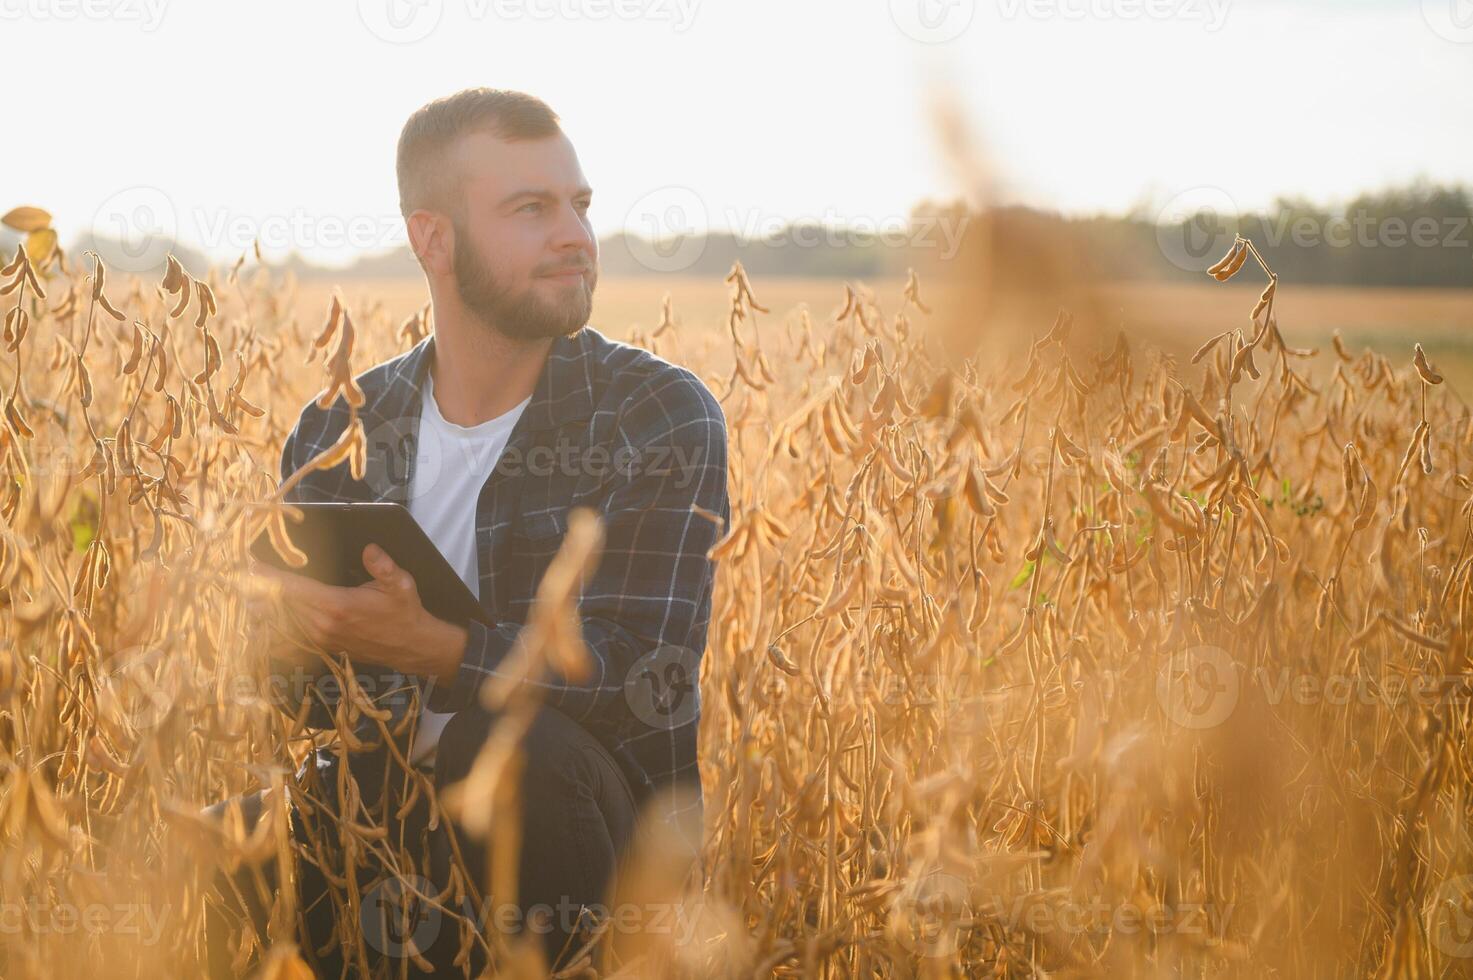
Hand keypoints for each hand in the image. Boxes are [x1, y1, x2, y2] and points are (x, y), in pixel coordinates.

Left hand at [247, 544, 468, 683]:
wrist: (412, 647)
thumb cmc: (405, 613)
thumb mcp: (401, 585)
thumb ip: (383, 566)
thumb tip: (370, 549)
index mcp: (337, 606)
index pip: (294, 589)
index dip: (269, 577)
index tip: (250, 566)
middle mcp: (323, 625)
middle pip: (280, 606)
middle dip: (258, 591)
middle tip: (237, 577)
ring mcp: (321, 639)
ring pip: (281, 624)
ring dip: (261, 610)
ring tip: (243, 596)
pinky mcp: (323, 648)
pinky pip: (290, 641)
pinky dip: (272, 633)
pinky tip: (260, 626)